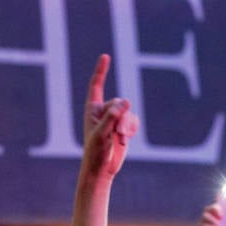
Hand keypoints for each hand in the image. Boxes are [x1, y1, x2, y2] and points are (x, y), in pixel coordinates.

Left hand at [78, 55, 137, 184]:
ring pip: (128, 112)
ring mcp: (114, 119)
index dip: (101, 71)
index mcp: (92, 109)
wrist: (101, 169)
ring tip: (121, 140)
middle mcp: (103, 111)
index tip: (105, 56)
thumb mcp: (102, 133)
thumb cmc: (95, 152)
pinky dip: (132, 130)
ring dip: (127, 126)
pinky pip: (134, 120)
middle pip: (119, 102)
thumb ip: (113, 117)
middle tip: (117, 133)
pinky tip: (125, 140)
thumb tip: (125, 101)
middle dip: (121, 118)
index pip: (96, 85)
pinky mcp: (124, 127)